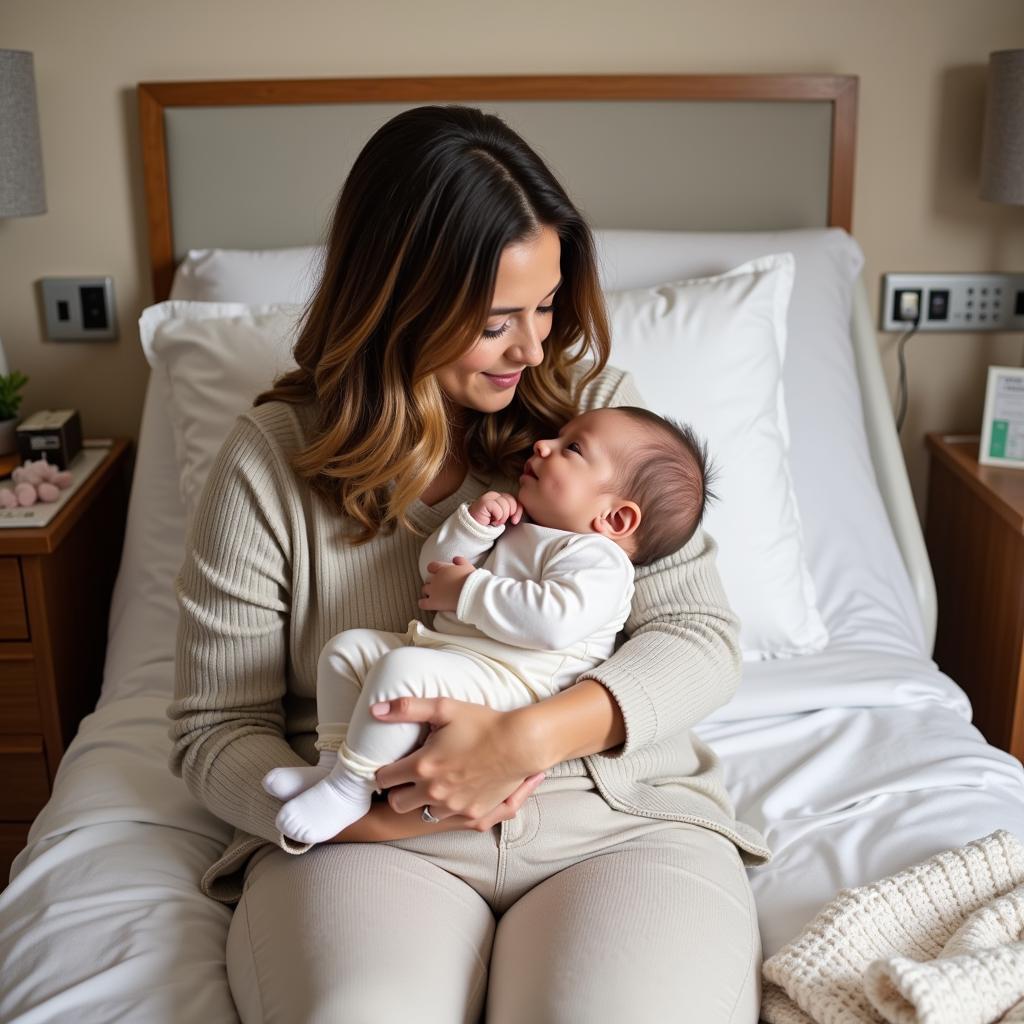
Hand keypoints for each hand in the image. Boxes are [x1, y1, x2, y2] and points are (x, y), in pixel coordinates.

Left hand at [371, 697, 546, 830]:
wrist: (520, 743)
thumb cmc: (482, 723)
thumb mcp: (444, 708)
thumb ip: (407, 708)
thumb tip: (375, 710)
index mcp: (423, 767)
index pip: (384, 779)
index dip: (385, 771)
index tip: (392, 765)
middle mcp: (434, 792)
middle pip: (397, 803)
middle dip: (399, 791)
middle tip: (410, 776)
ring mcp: (453, 807)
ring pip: (423, 813)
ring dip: (424, 801)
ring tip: (434, 783)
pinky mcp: (472, 815)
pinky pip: (449, 820)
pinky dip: (448, 808)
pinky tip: (454, 792)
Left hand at [419, 556, 475, 611]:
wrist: (471, 593)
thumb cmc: (471, 579)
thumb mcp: (467, 566)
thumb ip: (460, 561)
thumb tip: (455, 559)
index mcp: (442, 569)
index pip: (432, 566)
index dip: (434, 569)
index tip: (437, 572)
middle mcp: (435, 579)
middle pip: (428, 579)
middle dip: (432, 583)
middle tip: (440, 587)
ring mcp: (433, 591)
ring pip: (424, 589)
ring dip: (428, 592)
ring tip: (435, 596)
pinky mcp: (433, 602)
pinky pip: (422, 603)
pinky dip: (424, 603)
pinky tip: (428, 604)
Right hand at [469, 491, 522, 526]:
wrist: (474, 527)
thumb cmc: (488, 523)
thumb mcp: (503, 516)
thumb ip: (511, 511)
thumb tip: (517, 513)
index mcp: (501, 497)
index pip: (515, 500)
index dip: (518, 510)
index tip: (514, 520)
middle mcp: (496, 495)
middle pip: (511, 501)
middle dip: (508, 514)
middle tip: (501, 520)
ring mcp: (489, 497)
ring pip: (505, 505)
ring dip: (501, 517)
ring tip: (495, 520)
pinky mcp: (484, 501)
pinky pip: (497, 508)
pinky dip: (497, 516)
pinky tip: (491, 519)